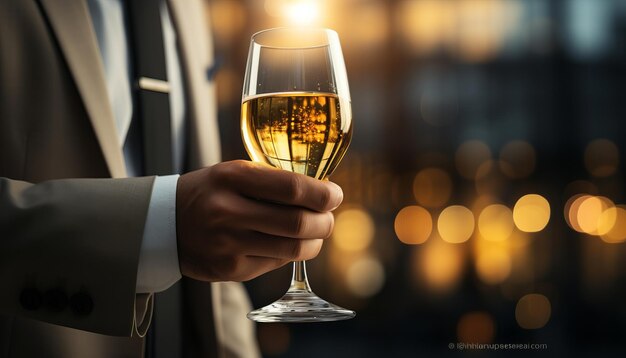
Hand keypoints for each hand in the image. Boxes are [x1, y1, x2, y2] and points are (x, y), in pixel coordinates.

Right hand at [176, 160, 342, 281]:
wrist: (164, 223)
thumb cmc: (210, 192)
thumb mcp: (234, 172)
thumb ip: (273, 179)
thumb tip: (321, 193)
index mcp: (231, 178)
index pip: (292, 188)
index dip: (323, 195)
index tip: (335, 195)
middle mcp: (228, 212)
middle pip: (297, 224)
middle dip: (324, 222)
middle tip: (328, 218)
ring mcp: (228, 245)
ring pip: (292, 249)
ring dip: (314, 242)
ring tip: (315, 233)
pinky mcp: (230, 270)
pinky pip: (276, 263)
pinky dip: (290, 254)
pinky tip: (285, 244)